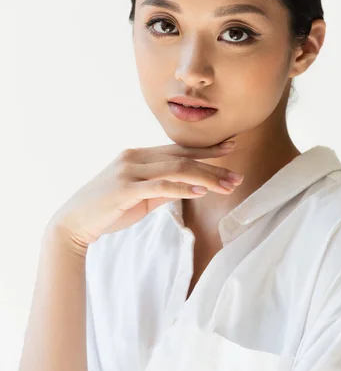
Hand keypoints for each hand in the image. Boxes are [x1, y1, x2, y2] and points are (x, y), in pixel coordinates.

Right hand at [45, 141, 242, 255]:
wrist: (74, 222)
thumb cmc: (108, 209)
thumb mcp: (140, 196)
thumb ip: (163, 188)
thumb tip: (189, 187)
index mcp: (138, 155)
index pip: (179, 149)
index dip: (206, 149)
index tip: (231, 147)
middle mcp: (134, 157)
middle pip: (182, 157)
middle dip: (214, 166)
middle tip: (237, 175)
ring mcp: (129, 171)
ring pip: (176, 168)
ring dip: (206, 177)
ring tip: (229, 186)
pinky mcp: (125, 188)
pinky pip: (160, 185)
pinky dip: (183, 188)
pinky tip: (202, 191)